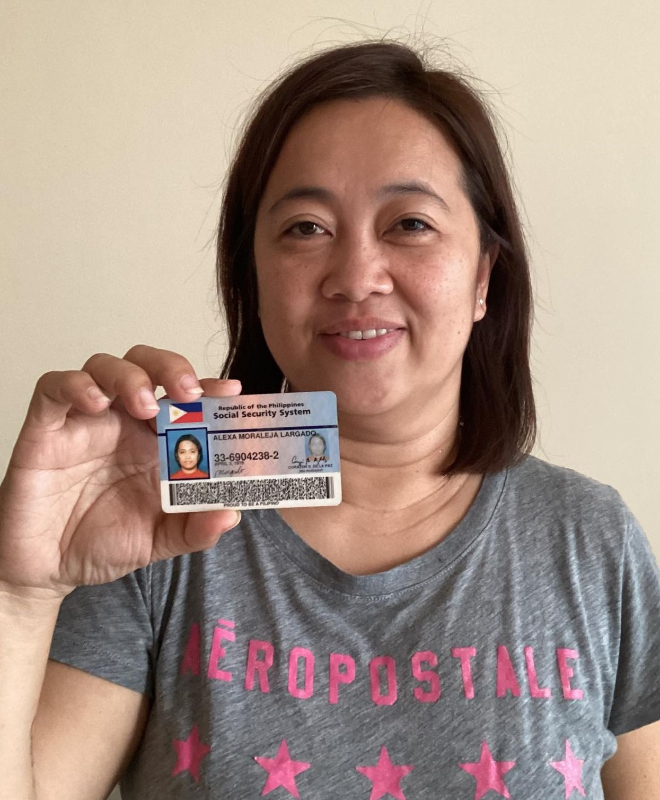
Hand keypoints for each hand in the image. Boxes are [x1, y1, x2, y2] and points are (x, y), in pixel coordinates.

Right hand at [0, 345, 241, 600]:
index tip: (232, 392)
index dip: (209, 388)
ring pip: (105, 366)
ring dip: (130, 376)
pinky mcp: (46, 429)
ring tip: (144, 405)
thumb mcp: (160, 539)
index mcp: (156, 440)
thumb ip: (196, 529)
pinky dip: (75, 385)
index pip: (186, 398)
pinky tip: (95, 404)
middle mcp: (123, 422)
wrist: (48, 569)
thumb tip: (230, 513)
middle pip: (147, 366)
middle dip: (171, 367)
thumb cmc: (104, 543)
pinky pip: (54, 388)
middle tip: (188, 390)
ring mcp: (84, 421)